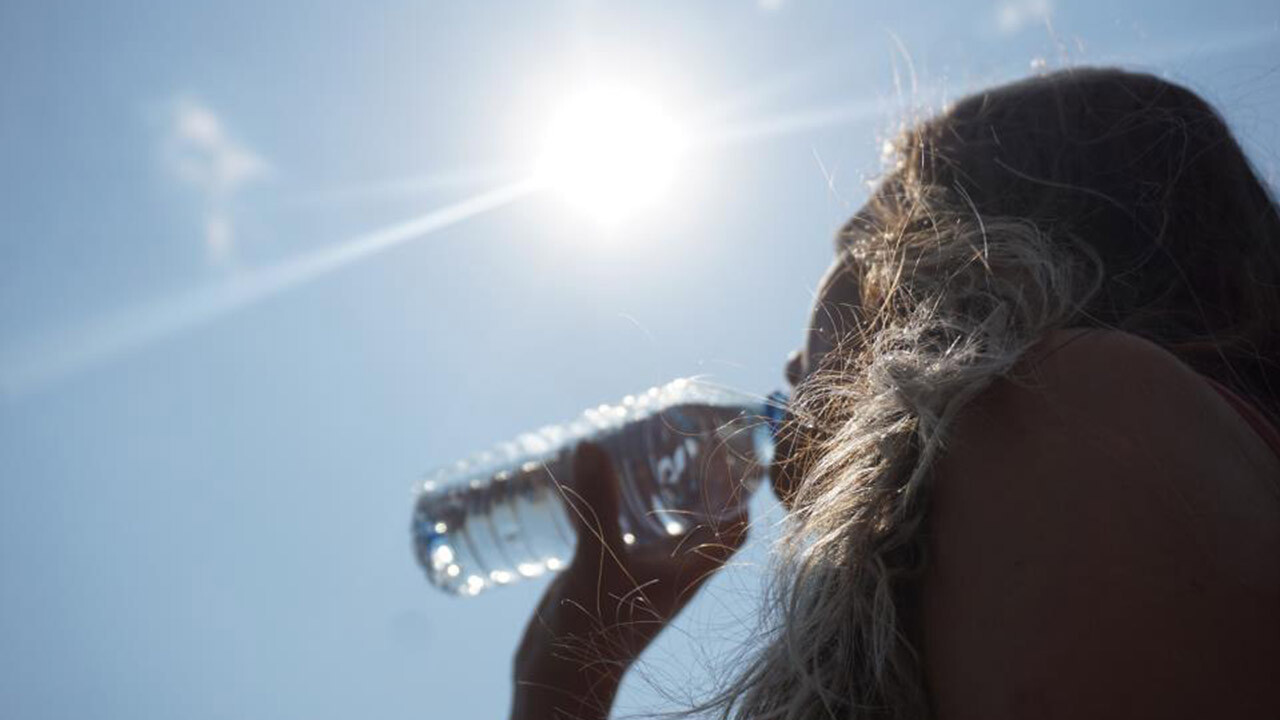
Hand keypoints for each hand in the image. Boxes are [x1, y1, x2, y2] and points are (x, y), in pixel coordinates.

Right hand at [510, 441, 749, 719]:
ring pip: (660, 526)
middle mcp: (669, 571)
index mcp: (686, 572)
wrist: (558, 681)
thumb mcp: (597, 561)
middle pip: (700, 520)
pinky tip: (594, 481)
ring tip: (643, 448)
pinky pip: (623, 533)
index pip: (734, 530)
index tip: (731, 452)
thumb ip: (597, 505)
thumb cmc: (592, 631)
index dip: (741, 492)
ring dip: (657, 492)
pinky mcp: (607, 576)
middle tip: (681, 437)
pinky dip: (617, 506)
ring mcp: (639, 575)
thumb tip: (592, 445)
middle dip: (697, 481)